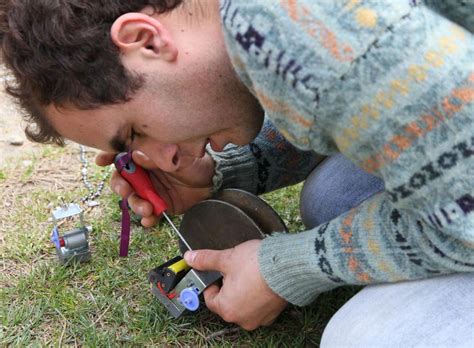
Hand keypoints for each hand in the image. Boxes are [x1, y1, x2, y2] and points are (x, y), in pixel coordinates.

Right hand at [96, 150, 214, 226]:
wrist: (212, 182)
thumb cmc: (194, 162)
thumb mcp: (176, 155)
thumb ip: (156, 156)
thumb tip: (135, 155)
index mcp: (145, 158)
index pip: (122, 156)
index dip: (109, 157)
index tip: (101, 162)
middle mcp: (143, 175)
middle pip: (122, 181)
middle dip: (120, 187)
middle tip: (125, 191)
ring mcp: (150, 192)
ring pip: (133, 200)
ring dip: (136, 205)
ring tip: (147, 209)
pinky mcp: (159, 206)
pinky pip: (148, 215)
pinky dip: (147, 219)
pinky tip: (151, 220)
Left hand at [184, 240, 287, 329]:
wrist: (289, 266)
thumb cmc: (257, 264)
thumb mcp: (226, 258)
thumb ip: (206, 260)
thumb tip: (190, 257)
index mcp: (227, 309)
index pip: (210, 299)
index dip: (211, 283)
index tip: (217, 272)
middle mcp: (242, 318)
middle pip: (227, 303)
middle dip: (228, 286)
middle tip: (234, 269)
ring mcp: (259, 318)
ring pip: (243, 304)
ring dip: (243, 291)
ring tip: (249, 273)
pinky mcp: (273, 313)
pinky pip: (259, 305)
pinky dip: (257, 295)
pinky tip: (261, 280)